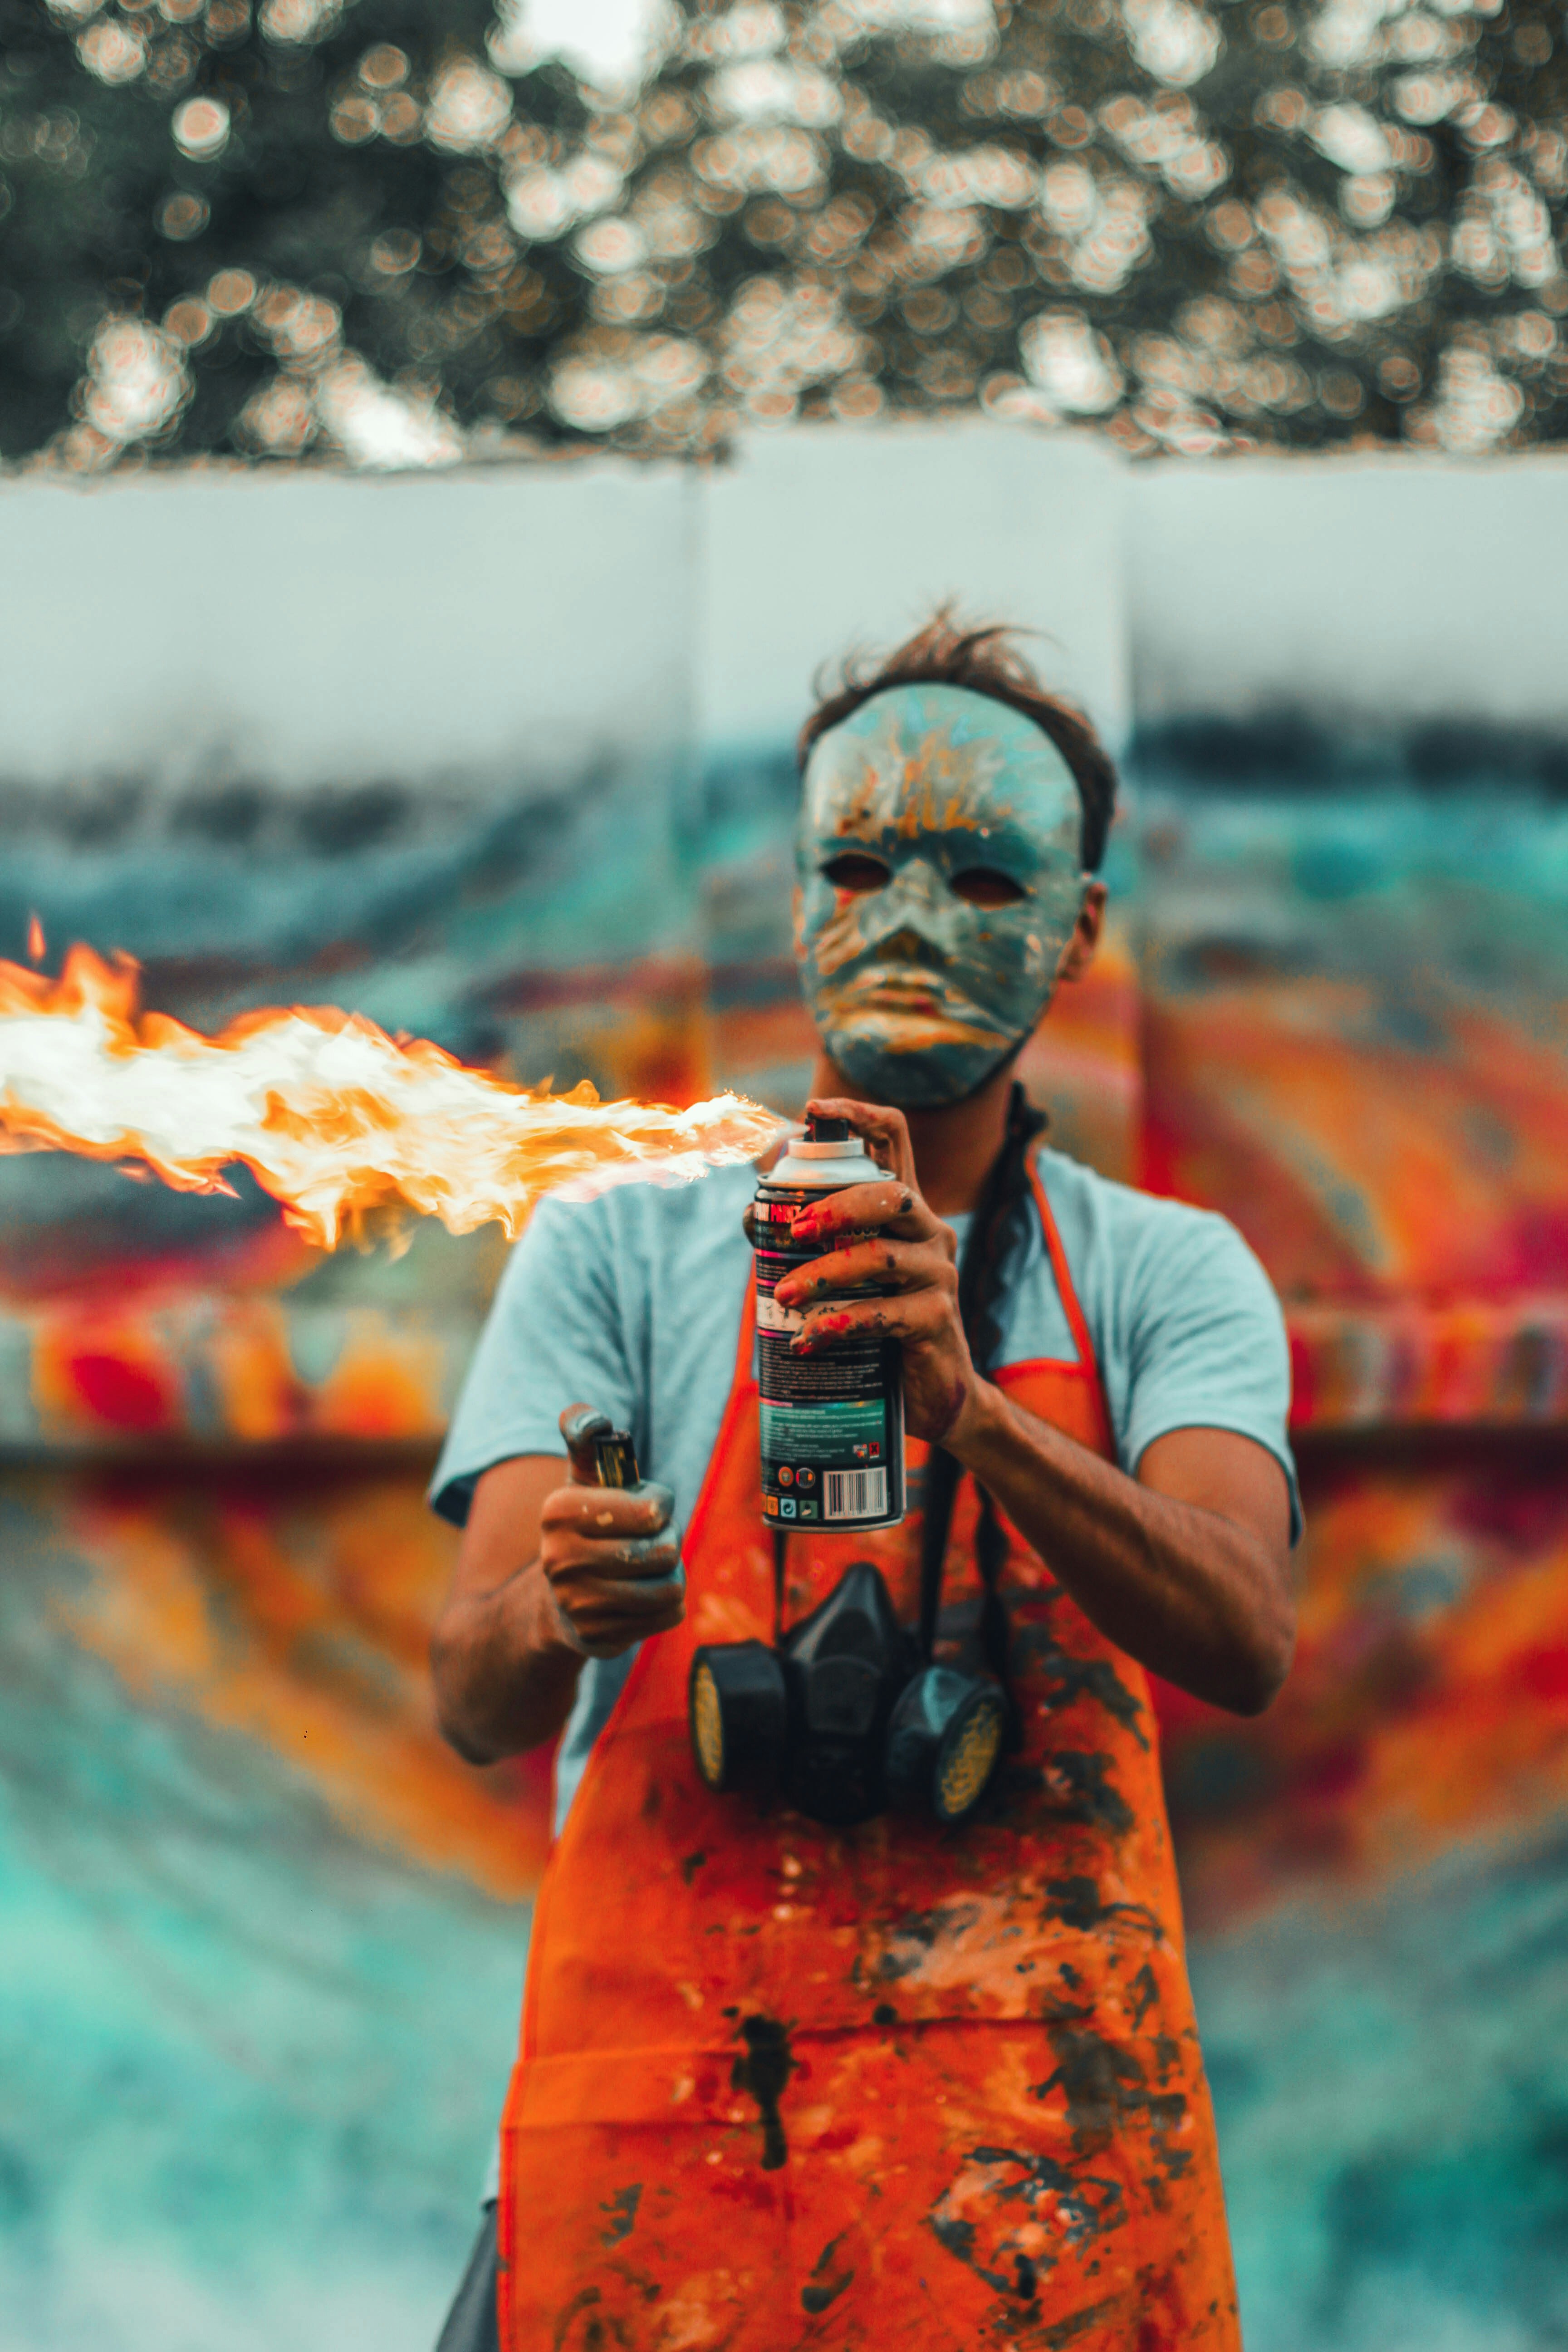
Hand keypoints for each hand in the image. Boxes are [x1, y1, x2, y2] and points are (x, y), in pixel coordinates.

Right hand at [535, 1402, 684, 1659]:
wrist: (557, 1602)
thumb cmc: (586, 1528)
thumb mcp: (582, 1480)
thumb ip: (586, 1439)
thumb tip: (592, 1420)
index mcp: (558, 1511)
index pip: (651, 1509)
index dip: (660, 1506)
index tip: (647, 1508)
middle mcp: (559, 1557)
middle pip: (663, 1550)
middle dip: (667, 1542)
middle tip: (650, 1542)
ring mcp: (576, 1602)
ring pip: (669, 1585)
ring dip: (670, 1574)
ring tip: (648, 1570)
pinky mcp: (597, 1637)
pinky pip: (668, 1615)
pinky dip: (667, 1605)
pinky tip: (643, 1597)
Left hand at [770, 1098, 983, 1446]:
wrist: (933, 1393)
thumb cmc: (880, 1324)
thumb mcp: (847, 1275)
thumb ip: (808, 1244)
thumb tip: (751, 1217)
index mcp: (905, 1210)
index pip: (895, 1138)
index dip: (859, 1114)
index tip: (814, 1110)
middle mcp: (930, 1231)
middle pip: (891, 1193)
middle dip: (838, 1206)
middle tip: (794, 1232)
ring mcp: (939, 1274)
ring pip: (881, 1257)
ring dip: (823, 1275)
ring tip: (785, 1296)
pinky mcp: (938, 1318)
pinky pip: (885, 1314)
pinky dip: (840, 1324)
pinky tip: (809, 1340)